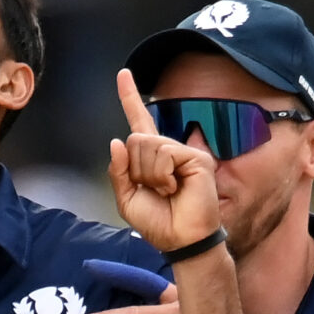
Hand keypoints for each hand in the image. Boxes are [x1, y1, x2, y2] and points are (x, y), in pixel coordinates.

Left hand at [108, 68, 220, 251]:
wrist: (180, 240)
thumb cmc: (158, 222)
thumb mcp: (127, 199)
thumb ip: (118, 171)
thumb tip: (116, 141)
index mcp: (150, 158)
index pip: (139, 122)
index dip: (130, 97)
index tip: (123, 74)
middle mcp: (168, 149)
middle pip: (134, 139)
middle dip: (135, 168)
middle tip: (155, 190)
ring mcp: (184, 151)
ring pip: (146, 145)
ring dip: (148, 174)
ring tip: (167, 190)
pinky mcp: (196, 157)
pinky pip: (163, 154)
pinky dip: (161, 175)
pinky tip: (175, 187)